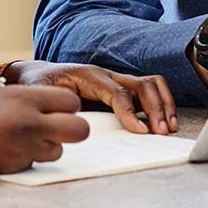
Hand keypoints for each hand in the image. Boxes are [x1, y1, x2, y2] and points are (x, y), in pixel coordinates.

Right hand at [0, 84, 86, 189]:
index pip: (71, 101)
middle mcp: (27, 123)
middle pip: (80, 130)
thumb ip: (19, 97)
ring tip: (19, 138)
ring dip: (46, 146)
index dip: (65, 105)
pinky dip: (26, 158)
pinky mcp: (10, 169)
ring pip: (58, 151)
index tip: (53, 107)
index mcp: (22, 97)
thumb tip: (43, 102)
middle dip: (71, 128)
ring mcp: (20, 149)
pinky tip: (3, 150)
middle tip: (53, 126)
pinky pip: (33, 163)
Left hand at [5, 61, 177, 134]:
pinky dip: (161, 103)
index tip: (142, 132)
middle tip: (162, 132)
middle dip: (155, 108)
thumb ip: (50, 107)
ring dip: (163, 104)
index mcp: (89, 76)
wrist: (39, 74)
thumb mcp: (38, 93)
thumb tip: (66, 124)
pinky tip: (164, 121)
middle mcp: (107, 75)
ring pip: (150, 84)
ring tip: (168, 127)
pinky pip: (148, 90)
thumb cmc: (39, 84)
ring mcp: (116, 80)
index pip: (117, 93)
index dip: (130, 113)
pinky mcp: (120, 88)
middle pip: (141, 85)